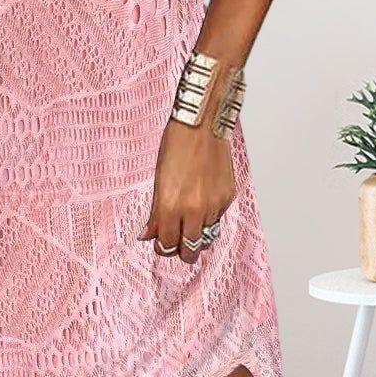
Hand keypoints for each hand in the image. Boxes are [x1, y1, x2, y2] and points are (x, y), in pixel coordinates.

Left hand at [138, 118, 235, 263]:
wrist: (202, 126)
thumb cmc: (176, 146)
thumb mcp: (158, 180)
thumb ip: (155, 212)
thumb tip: (148, 234)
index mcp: (171, 205)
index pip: (167, 244)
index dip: (162, 248)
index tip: (161, 245)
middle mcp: (194, 210)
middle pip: (189, 249)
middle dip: (181, 251)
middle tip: (176, 245)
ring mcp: (213, 205)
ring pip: (205, 236)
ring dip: (196, 234)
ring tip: (189, 225)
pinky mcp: (227, 197)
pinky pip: (217, 218)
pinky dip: (209, 216)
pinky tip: (202, 203)